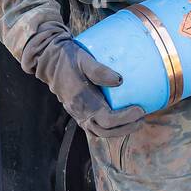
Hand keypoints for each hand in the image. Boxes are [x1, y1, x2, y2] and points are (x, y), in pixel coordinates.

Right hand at [25, 22, 145, 137]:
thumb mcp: (84, 59)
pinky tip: (122, 119)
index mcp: (81, 101)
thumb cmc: (68, 58)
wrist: (49, 61)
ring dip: (119, 130)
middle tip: (142, 118)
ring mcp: (78, 114)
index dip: (125, 118)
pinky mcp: (79, 112)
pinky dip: (110, 127)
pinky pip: (95, 126)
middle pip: (105, 131)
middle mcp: (79, 112)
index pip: (106, 119)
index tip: (140, 109)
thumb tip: (120, 80)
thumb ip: (100, 71)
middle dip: (126, 128)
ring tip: (136, 121)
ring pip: (100, 132)